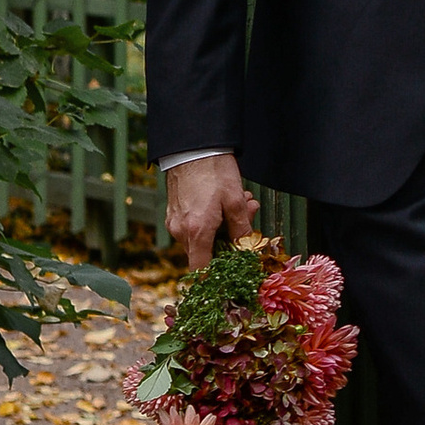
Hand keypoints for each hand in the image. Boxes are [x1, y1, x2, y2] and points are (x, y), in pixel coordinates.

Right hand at [166, 152, 256, 269]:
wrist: (192, 147)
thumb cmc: (214, 172)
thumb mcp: (235, 200)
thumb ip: (240, 229)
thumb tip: (245, 250)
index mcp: (196, 233)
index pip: (201, 270)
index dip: (216, 278)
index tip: (231, 276)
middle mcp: (181, 232)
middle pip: (208, 250)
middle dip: (233, 236)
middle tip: (250, 212)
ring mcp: (175, 222)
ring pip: (204, 235)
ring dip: (226, 223)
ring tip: (242, 200)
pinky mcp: (174, 213)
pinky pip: (196, 225)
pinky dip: (213, 217)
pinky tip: (227, 198)